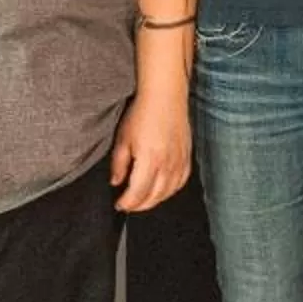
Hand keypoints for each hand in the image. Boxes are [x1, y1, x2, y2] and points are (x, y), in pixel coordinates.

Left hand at [110, 91, 192, 212]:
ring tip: (143, 200)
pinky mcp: (187, 156)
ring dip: (154, 201)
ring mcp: (179, 161)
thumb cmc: (142, 113)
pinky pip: (181, 182)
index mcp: (149, 160)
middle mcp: (167, 164)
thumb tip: (116, 182)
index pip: (138, 193)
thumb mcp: (123, 138)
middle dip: (139, 205)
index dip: (127, 203)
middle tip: (128, 205)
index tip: (119, 204)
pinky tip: (162, 190)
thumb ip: (119, 164)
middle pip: (154, 197)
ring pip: (168, 192)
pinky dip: (170, 190)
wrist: (165, 96)